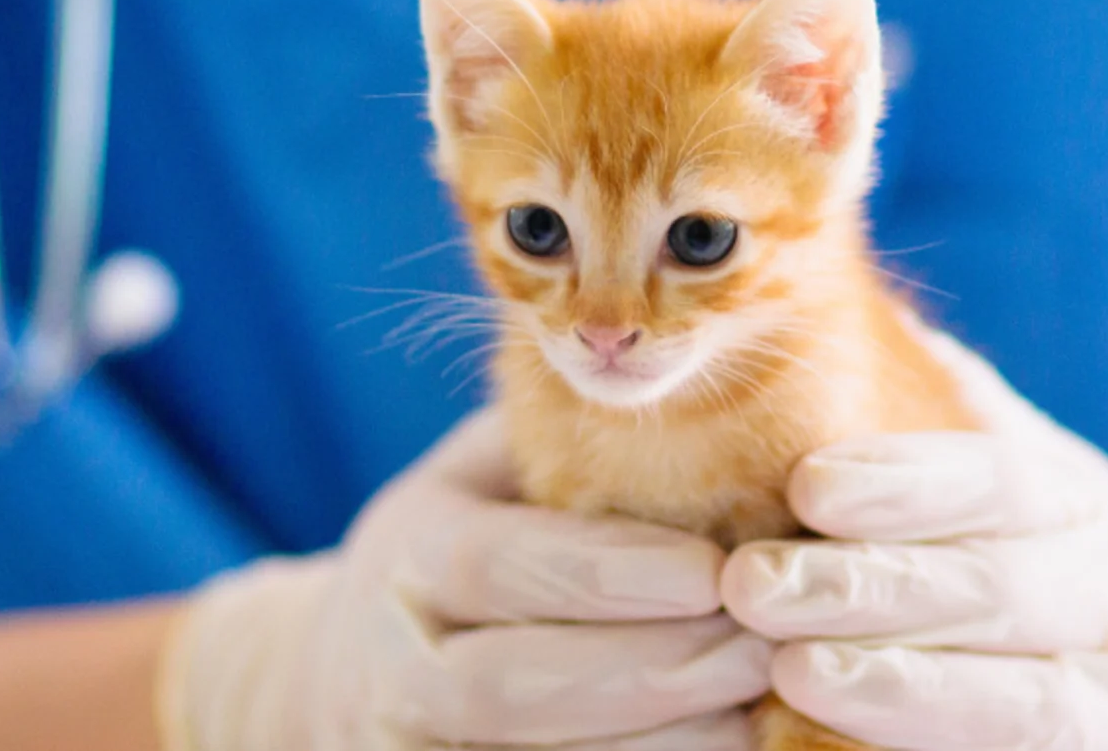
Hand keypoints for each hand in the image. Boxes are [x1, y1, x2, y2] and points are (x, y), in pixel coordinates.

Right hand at [160, 409, 772, 750]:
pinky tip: (722, 750)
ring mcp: (409, 739)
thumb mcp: (490, 477)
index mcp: (408, 550)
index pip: (495, 564)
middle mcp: (392, 658)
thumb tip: (711, 393)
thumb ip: (568, 444)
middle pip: (511, 686)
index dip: (604, 574)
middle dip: (650, 672)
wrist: (345, 673)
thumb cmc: (466, 543)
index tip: (713, 571)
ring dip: (657, 744)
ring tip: (756, 709)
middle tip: (762, 651)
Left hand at [721, 331, 1107, 750]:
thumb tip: (855, 312)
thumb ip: (966, 423)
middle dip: (868, 587)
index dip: (909, 481)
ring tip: (793, 672)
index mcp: (1090, 512)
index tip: (810, 482)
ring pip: (1014, 695)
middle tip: (753, 582)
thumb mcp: (1057, 495)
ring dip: (900, 686)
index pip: (1004, 483)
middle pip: (993, 590)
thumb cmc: (1102, 588)